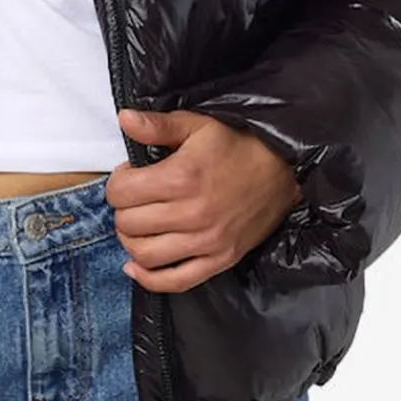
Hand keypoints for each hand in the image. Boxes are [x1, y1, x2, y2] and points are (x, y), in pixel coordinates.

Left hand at [107, 107, 303, 291]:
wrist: (282, 169)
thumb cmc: (237, 145)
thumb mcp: (197, 125)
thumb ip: (157, 125)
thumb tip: (124, 118)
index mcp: (181, 177)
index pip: (121, 193)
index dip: (117, 183)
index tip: (129, 176)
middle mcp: (192, 213)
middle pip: (128, 224)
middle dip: (123, 209)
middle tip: (135, 199)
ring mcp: (207, 241)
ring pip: (144, 254)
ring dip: (131, 240)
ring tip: (139, 225)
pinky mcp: (220, 260)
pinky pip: (174, 281)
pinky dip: (149, 278)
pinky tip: (137, 265)